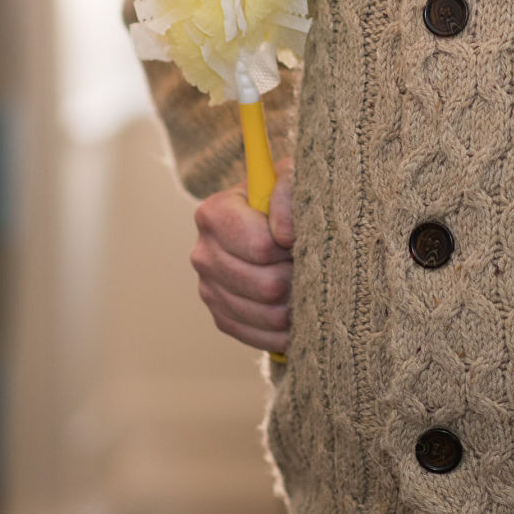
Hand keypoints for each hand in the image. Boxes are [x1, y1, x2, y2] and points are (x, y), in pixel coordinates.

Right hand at [190, 157, 293, 350]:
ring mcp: (209, 289)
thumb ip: (289, 188)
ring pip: (268, 314)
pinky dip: (286, 330)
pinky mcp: (222, 317)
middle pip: (266, 285)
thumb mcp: (293, 176)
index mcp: (214, 213)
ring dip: (297, 303)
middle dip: (298, 276)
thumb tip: (283, 234)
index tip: (301, 237)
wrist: (278, 223)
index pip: (260, 247)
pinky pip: (259, 337)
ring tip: (308, 282)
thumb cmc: (287, 198)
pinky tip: (300, 312)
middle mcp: (203, 253)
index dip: (290, 246)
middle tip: (310, 262)